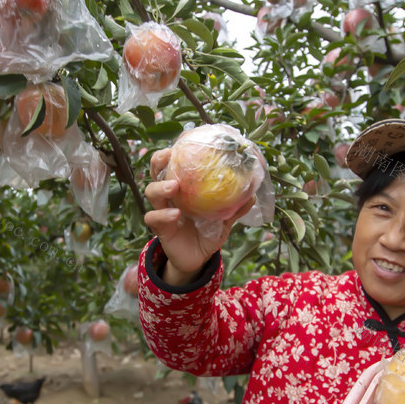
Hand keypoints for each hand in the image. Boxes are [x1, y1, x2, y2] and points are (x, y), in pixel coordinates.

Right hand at [144, 148, 254, 282]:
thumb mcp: (223, 220)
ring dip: (161, 187)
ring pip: (151, 192)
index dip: (172, 154)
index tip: (177, 145)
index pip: (172, 166)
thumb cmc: (207, 233)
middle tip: (168, 156)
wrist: (198, 258)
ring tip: (174, 186)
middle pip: (155, 173)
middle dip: (158, 162)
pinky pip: (153, 217)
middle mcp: (169, 197)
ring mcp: (162, 211)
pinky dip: (163, 214)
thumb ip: (235, 208)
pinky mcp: (160, 228)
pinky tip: (176, 214)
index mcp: (183, 190)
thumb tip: (253, 195)